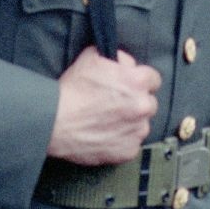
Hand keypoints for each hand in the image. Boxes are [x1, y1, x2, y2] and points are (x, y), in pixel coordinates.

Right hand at [47, 46, 161, 165]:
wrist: (55, 121)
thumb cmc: (73, 87)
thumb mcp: (94, 56)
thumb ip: (119, 58)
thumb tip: (129, 65)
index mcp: (138, 81)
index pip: (154, 79)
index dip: (140, 81)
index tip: (129, 86)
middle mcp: (143, 106)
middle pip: (150, 103)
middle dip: (137, 102)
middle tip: (117, 104)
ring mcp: (137, 131)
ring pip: (142, 125)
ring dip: (131, 123)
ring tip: (109, 122)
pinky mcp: (128, 151)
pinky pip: (131, 144)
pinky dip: (122, 141)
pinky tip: (106, 135)